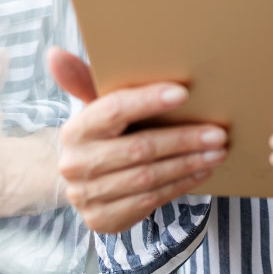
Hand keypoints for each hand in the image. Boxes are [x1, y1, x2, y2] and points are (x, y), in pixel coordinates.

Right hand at [48, 48, 227, 234]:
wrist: (85, 182)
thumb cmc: (104, 136)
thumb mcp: (97, 109)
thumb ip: (85, 80)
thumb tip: (54, 53)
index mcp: (76, 130)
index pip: (112, 110)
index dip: (147, 101)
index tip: (183, 93)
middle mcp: (76, 164)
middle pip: (138, 148)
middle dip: (183, 140)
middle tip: (218, 133)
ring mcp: (86, 195)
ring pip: (148, 177)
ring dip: (188, 164)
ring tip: (217, 152)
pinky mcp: (102, 219)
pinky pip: (149, 200)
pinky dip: (180, 185)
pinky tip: (202, 172)